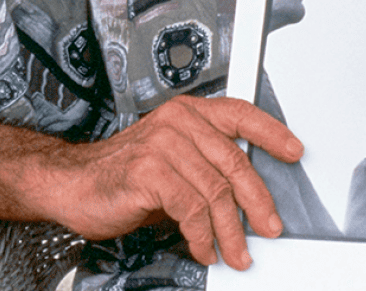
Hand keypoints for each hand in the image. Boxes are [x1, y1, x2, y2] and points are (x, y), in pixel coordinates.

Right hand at [35, 94, 302, 269]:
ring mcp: (163, 145)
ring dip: (230, 230)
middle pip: (235, 162)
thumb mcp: (169, 158)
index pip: (240, 114)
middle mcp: (178, 122)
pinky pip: (191, 210)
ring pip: (216, 192)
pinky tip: (204, 248)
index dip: (272, 132)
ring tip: (237, 251)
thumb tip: (244, 195)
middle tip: (270, 226)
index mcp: (187, 113)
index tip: (294, 151)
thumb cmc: (120, 173)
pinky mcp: (149, 173)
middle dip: (258, 201)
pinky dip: (202, 236)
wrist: (70, 182)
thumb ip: (204, 164)